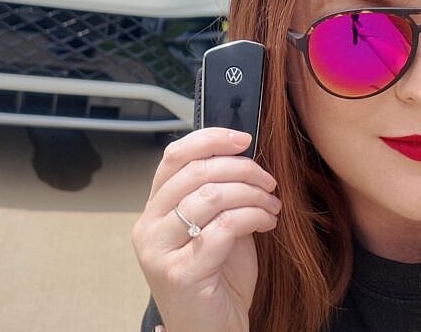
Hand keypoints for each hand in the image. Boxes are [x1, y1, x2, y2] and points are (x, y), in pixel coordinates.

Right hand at [132, 128, 281, 331]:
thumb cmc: (218, 281)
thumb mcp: (215, 228)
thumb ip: (218, 195)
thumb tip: (243, 156)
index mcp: (153, 211)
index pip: (174, 157)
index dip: (210, 139)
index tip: (244, 138)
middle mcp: (148, 228)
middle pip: (195, 172)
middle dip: (242, 169)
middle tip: (268, 181)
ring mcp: (160, 251)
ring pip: (210, 196)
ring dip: (252, 194)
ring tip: (271, 206)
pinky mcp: (180, 273)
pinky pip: (222, 228)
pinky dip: (253, 217)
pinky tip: (267, 222)